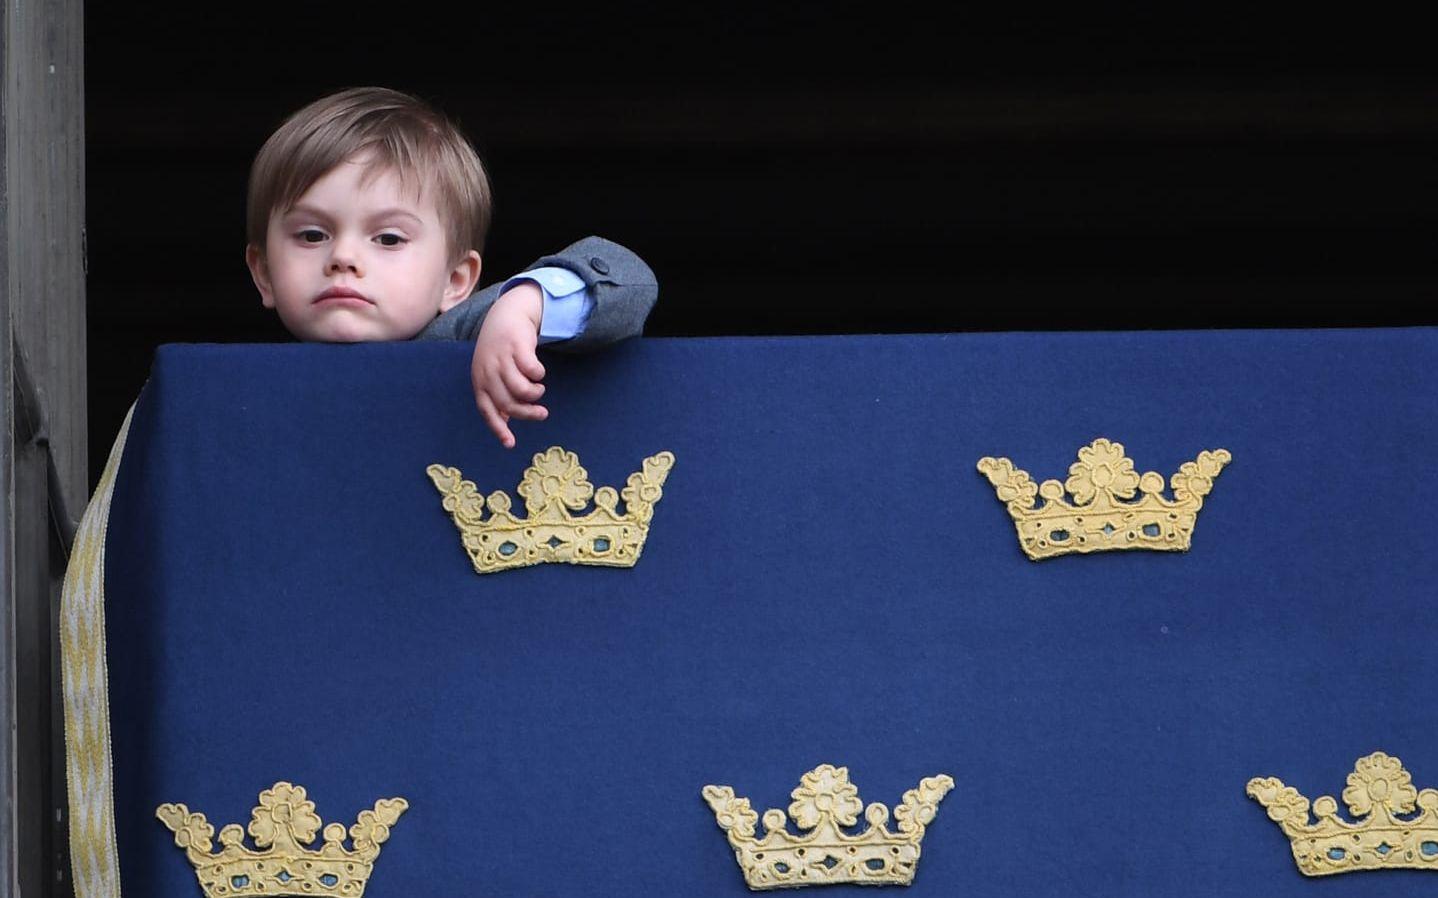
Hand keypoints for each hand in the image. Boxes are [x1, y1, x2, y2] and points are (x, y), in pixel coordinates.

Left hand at [471, 282, 547, 447]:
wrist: (507, 315)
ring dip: (535, 393)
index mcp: (480, 380)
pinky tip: (539, 373)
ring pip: (521, 389)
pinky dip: (539, 375)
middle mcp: (487, 371)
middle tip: (543, 414)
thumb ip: (496, 394)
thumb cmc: (500, 350)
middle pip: (508, 403)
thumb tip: (505, 422)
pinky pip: (532, 371)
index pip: (486, 409)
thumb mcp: (492, 372)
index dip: (498, 428)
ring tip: (539, 389)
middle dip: (528, 414)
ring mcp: (501, 358)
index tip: (511, 444)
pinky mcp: (517, 346)